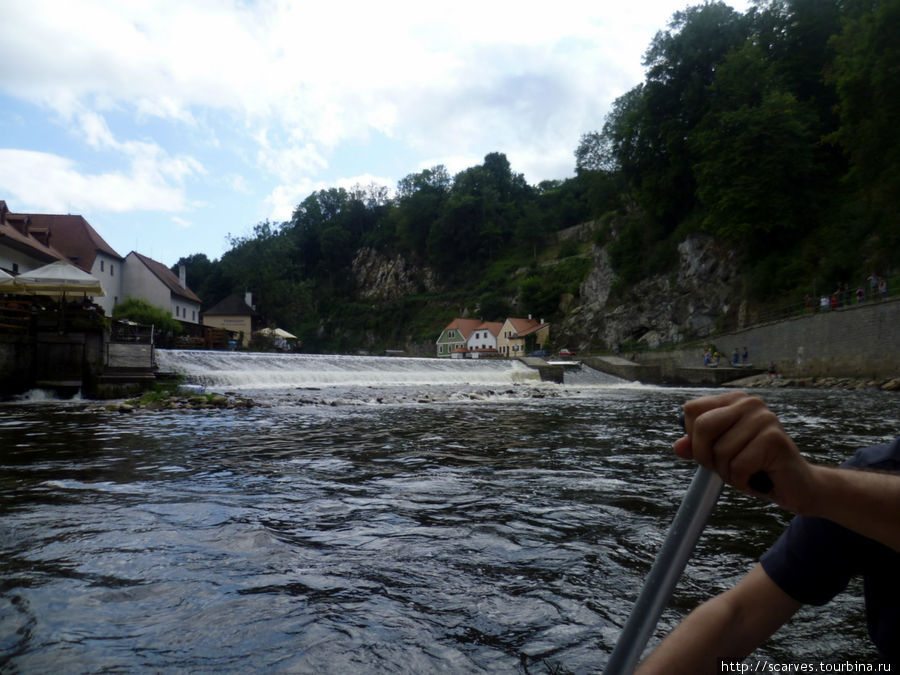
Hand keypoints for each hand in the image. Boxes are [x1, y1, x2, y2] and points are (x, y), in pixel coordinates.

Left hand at [673, 392, 815, 513]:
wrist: (796, 486)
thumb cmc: (755, 467)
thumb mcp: (720, 455)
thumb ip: (697, 448)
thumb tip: (678, 447)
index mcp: (733, 400)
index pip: (691, 411)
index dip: (694, 438)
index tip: (710, 451)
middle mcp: (749, 403)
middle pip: (702, 427)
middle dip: (706, 456)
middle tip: (725, 468)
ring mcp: (764, 418)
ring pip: (720, 451)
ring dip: (728, 473)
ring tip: (748, 473)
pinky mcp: (774, 439)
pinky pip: (738, 466)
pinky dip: (742, 481)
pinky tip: (758, 479)